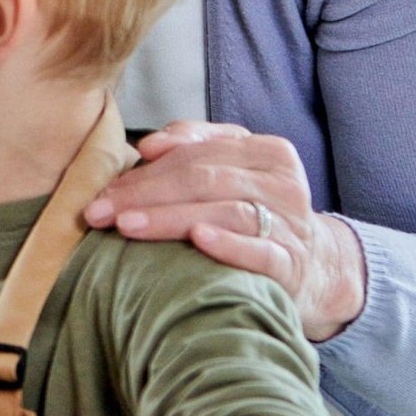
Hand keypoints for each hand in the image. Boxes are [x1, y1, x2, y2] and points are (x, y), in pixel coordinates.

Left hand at [84, 122, 365, 341]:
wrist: (315, 270)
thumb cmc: (255, 216)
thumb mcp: (232, 175)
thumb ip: (193, 151)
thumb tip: (148, 145)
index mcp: (266, 151)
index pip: (196, 154)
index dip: (146, 171)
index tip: (102, 192)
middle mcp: (283, 182)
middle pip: (204, 179)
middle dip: (144, 195)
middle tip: (99, 213)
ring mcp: (291, 223)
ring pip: (225, 211)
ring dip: (170, 218)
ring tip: (126, 226)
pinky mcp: (293, 262)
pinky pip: (261, 251)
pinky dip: (229, 245)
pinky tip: (198, 241)